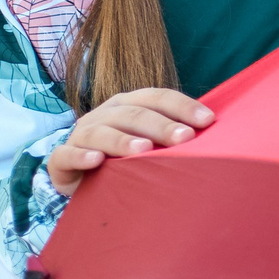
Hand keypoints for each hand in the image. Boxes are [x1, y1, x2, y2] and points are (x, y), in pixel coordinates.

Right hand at [45, 89, 212, 197]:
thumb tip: (218, 134)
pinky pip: (66, 155)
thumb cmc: (129, 159)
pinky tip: (97, 161)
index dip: (182, 106)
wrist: (86, 180)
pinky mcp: (60, 160)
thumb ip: (175, 137)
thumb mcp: (153, 144)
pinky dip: (81, 156)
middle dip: (161, 125)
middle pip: (133, 114)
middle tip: (184, 139)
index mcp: (130, 104)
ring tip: (144, 150)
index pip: (157, 97)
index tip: (208, 121)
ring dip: (122, 140)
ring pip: (100, 131)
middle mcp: (105, 114)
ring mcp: (81, 135)